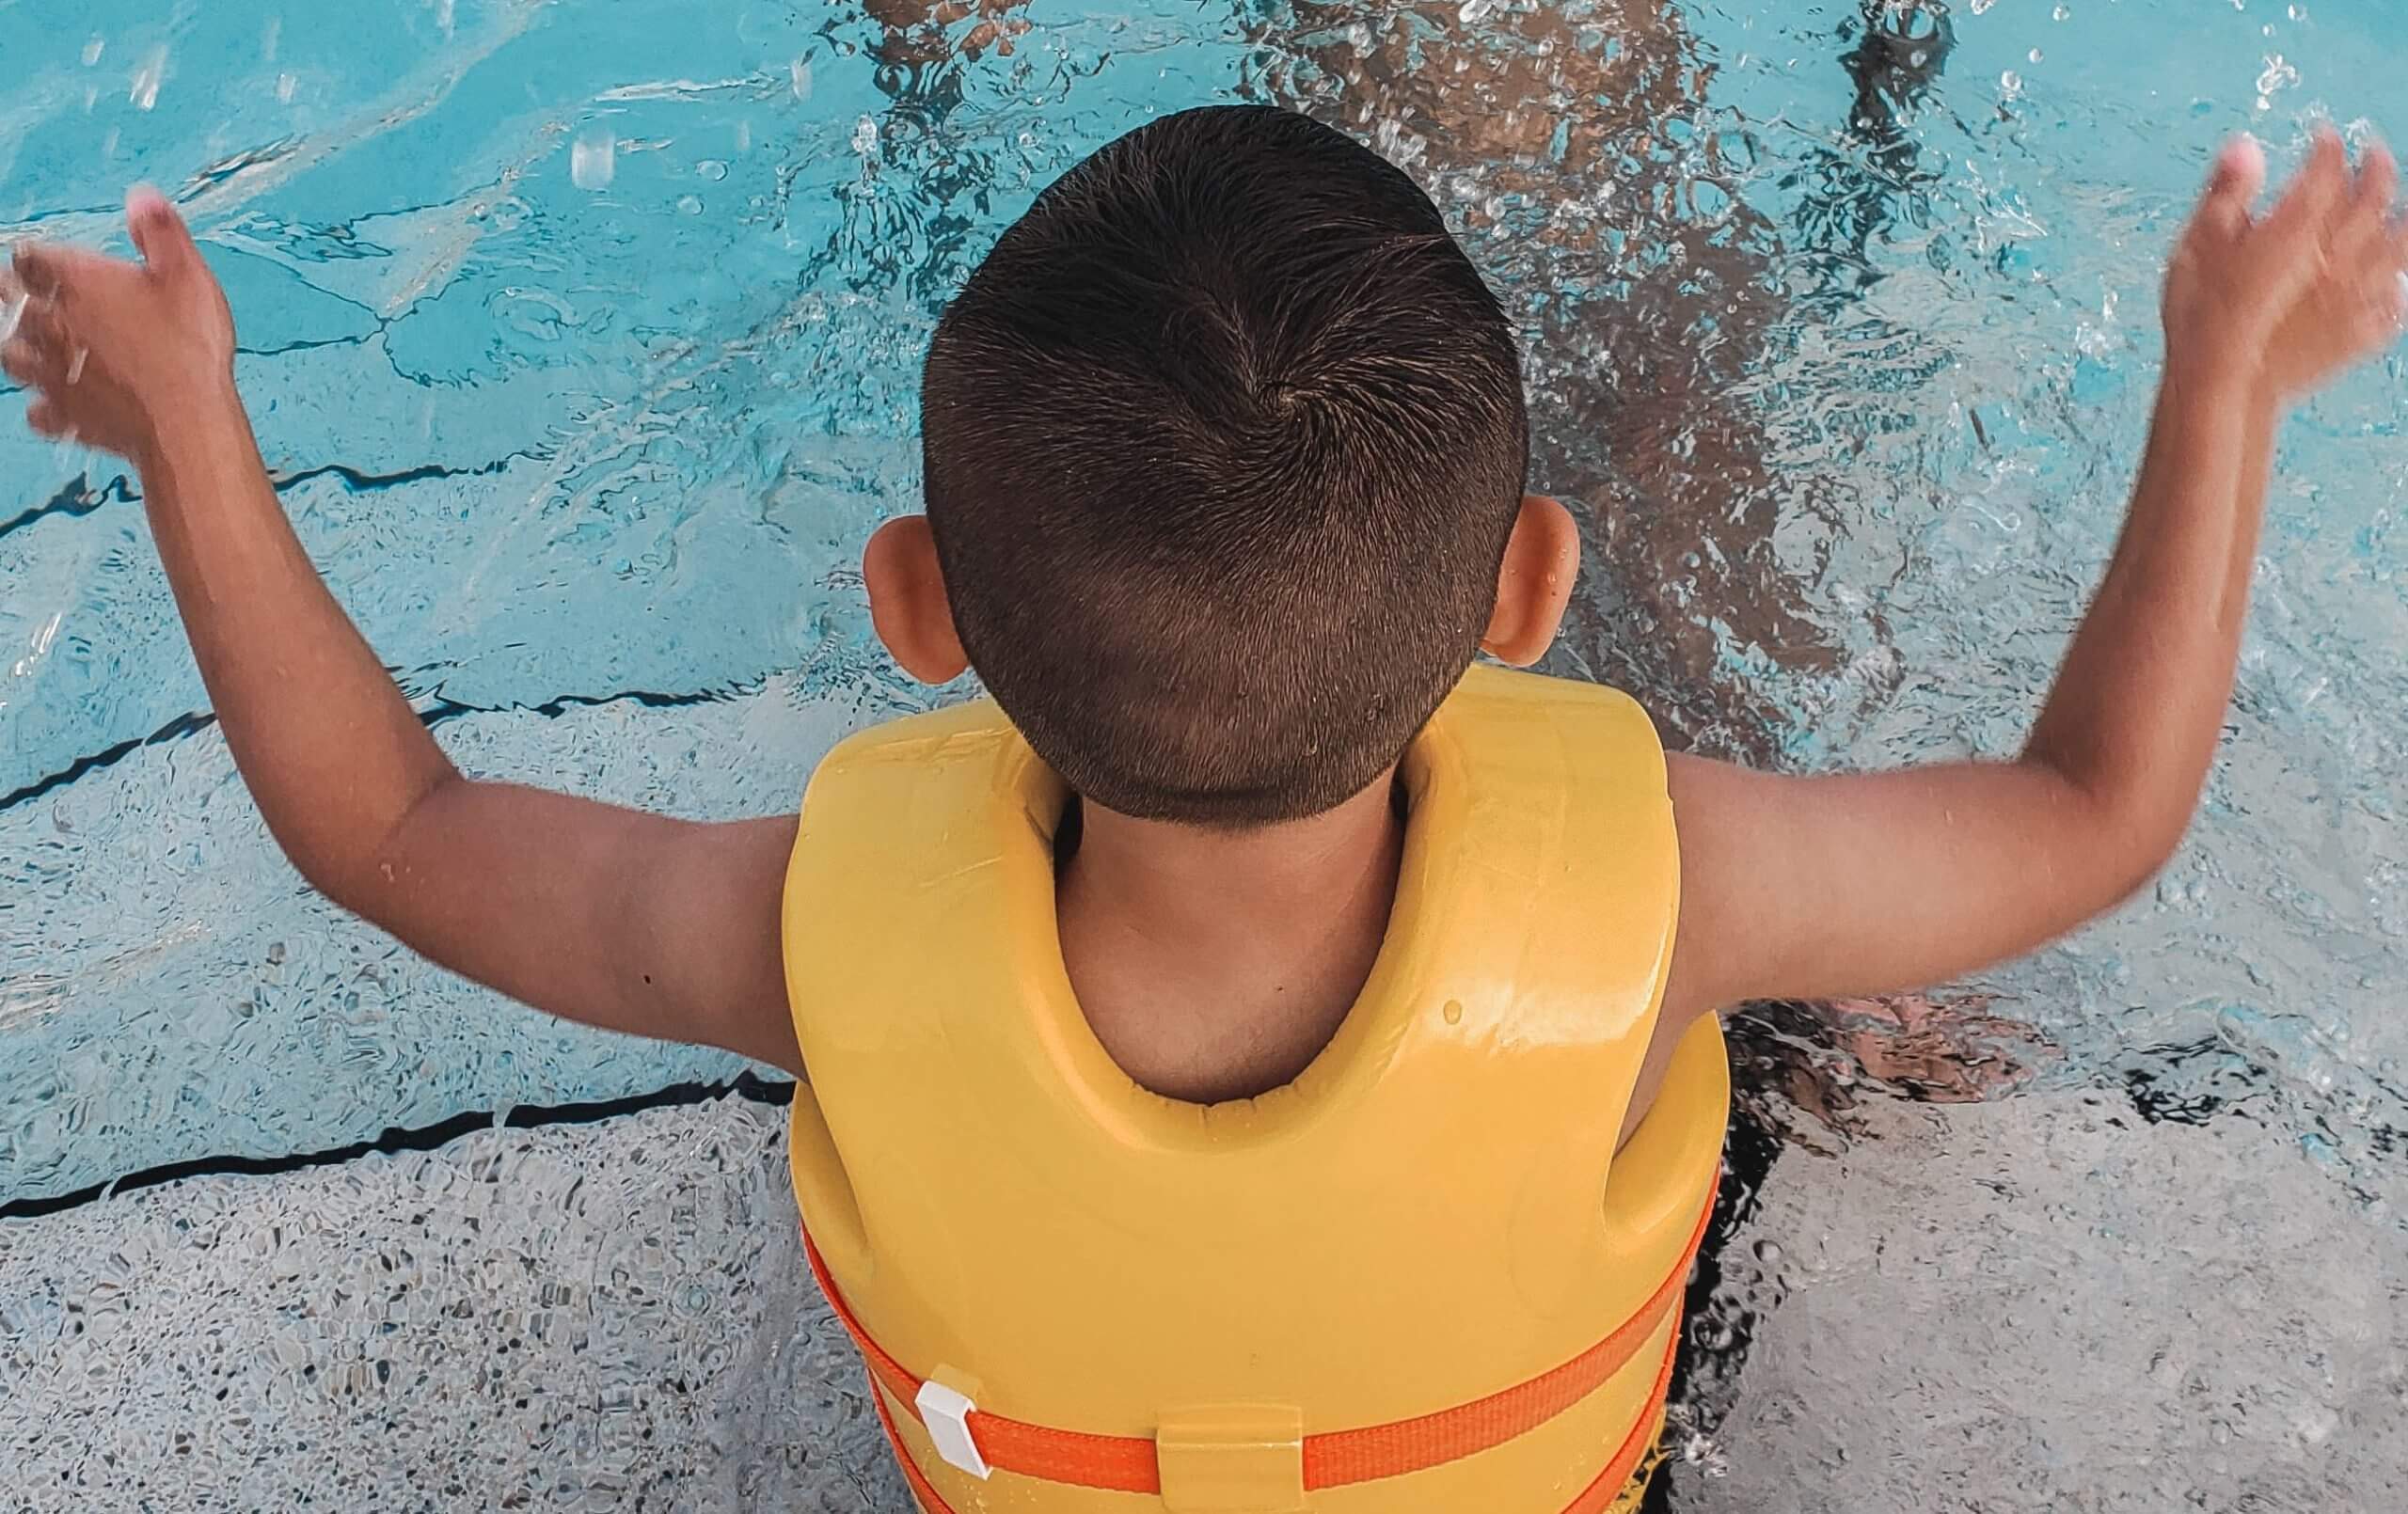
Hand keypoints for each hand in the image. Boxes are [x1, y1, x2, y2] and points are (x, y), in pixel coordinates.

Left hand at [1, 188, 236, 463]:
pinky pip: (38, 410)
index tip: (48, 259)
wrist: (187, 422)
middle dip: (15, 293)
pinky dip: (44, 404)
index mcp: (74, 283)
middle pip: (6, 300)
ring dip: (21, 345)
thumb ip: (160, 231)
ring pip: (9, 353)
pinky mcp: (65, 415)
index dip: (36, 255)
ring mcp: (51, 373)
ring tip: (41, 344)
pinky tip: (59, 401)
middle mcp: (50, 324)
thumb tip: (141, 197)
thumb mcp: (188, 275)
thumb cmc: (188, 347)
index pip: (27, 255)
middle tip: (35, 295)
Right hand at [2164, 128, 2407, 397]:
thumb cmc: (2204, 314)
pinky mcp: (2356, 334)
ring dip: (2402, 220)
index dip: (2329, 147)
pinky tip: (2393, 287)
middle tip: (2375, 155)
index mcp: (2299, 223)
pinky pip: (2395, 305)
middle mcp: (2338, 252)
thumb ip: (2228, 191)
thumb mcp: (2199, 241)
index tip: (2325, 137)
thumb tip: (2245, 147)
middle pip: (2376, 198)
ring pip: (2399, 246)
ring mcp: (2354, 293)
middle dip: (2378, 169)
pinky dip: (2397, 290)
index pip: (2327, 169)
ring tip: (2399, 211)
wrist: (2221, 382)